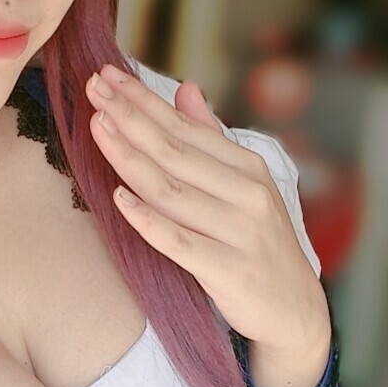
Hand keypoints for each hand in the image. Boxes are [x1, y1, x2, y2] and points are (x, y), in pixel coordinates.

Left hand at [86, 63, 329, 351]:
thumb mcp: (244, 186)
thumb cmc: (257, 242)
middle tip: (93, 90)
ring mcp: (240, 232)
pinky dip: (147, 219)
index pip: (185, 127)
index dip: (144, 100)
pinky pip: (179, 242)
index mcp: (248, 168)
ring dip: (129, 158)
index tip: (107, 77)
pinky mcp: (228, 271)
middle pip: (174, 152)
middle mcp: (248, 194)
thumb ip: (212, 139)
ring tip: (97, 130)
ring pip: (171, 191)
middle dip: (130, 117)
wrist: (293, 309)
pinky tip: (118, 200)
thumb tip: (186, 89)